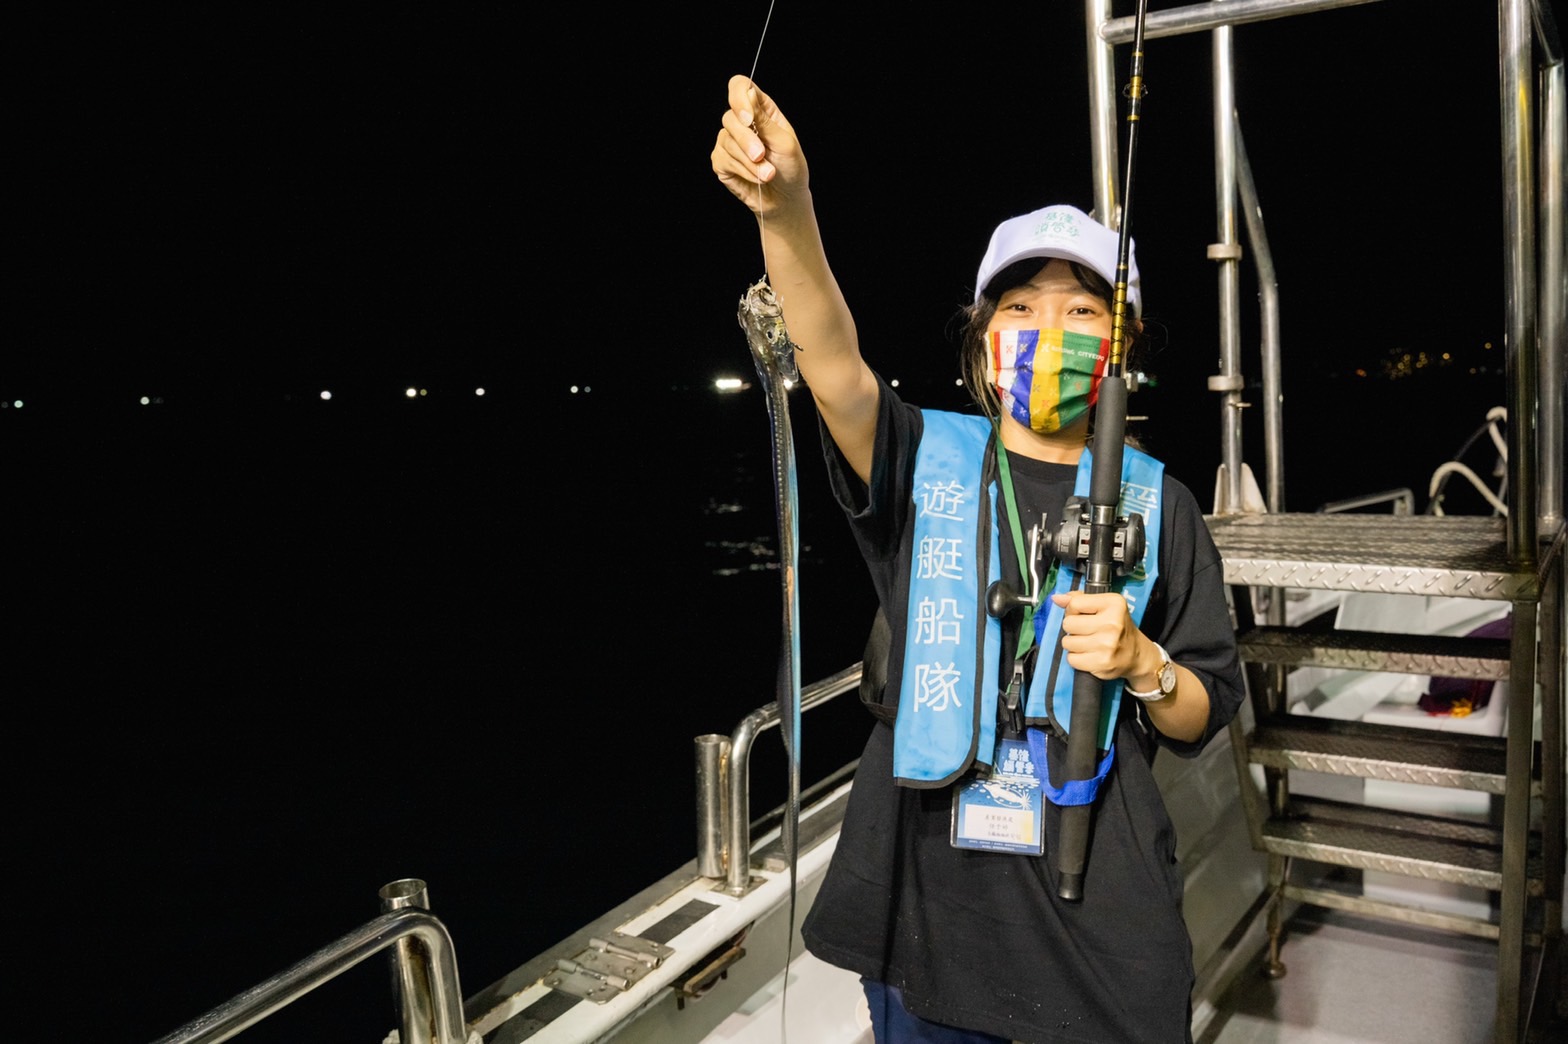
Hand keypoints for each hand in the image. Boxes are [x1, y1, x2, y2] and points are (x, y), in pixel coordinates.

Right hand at [711, 76, 807, 216]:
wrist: (786, 199)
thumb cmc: (790, 168)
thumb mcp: (784, 142)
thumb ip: (764, 120)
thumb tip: (747, 93)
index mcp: (760, 109)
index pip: (739, 87)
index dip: (738, 97)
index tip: (748, 118)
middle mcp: (742, 122)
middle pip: (730, 118)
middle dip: (747, 140)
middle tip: (762, 156)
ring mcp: (729, 141)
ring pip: (727, 141)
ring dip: (749, 162)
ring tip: (768, 174)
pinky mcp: (722, 161)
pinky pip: (723, 160)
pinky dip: (743, 171)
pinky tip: (756, 178)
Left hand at [1050, 591, 1148, 680]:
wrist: (1136, 655)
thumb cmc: (1117, 627)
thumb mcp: (1104, 606)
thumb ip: (1079, 599)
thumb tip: (1057, 598)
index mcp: (1114, 604)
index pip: (1074, 603)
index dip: (1073, 610)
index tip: (1082, 615)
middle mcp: (1112, 623)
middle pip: (1068, 623)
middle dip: (1072, 628)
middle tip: (1085, 631)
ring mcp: (1107, 644)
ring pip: (1067, 642)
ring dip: (1073, 644)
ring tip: (1087, 643)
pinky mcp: (1101, 662)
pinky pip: (1071, 659)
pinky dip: (1076, 658)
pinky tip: (1089, 654)